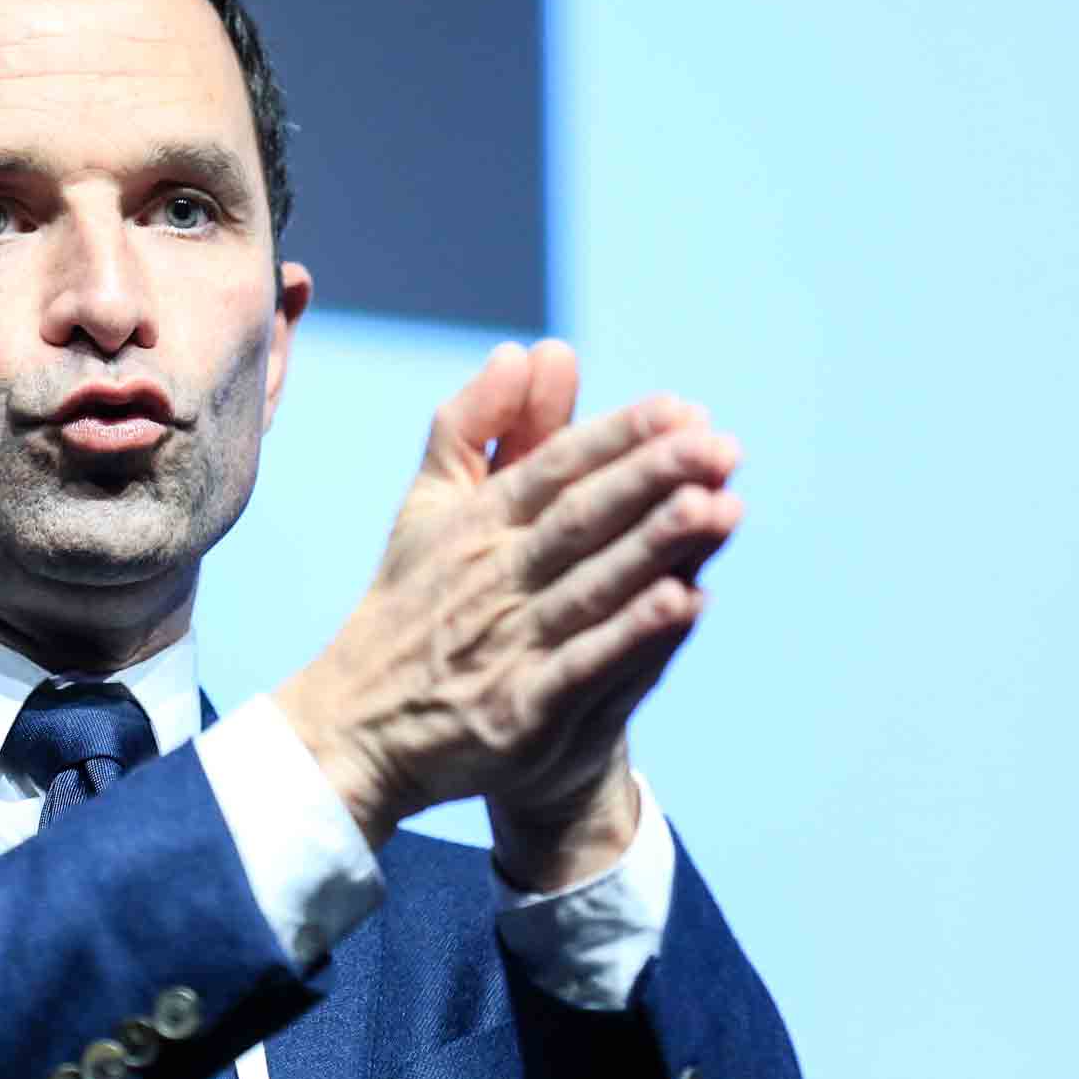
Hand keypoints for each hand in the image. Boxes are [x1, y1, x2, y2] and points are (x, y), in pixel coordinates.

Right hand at [275, 341, 742, 887]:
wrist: (359, 728)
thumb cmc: (412, 605)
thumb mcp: (430, 506)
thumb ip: (477, 426)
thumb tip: (524, 350)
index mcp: (475, 525)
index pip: (552, 469)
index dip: (616, 438)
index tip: (681, 409)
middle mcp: (492, 579)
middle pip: (579, 520)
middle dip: (650, 479)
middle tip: (718, 444)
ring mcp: (507, 647)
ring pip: (591, 588)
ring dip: (655, 547)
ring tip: (719, 507)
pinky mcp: (520, 713)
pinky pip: (582, 668)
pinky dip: (631, 636)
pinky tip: (685, 602)